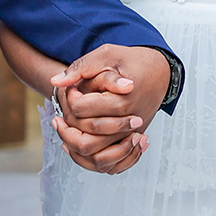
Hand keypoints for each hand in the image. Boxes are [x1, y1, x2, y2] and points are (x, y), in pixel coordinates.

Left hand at [50, 44, 170, 175]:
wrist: (160, 71)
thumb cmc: (133, 61)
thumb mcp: (107, 54)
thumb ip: (81, 68)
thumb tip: (55, 81)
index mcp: (121, 100)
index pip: (82, 109)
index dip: (70, 98)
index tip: (71, 89)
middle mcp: (127, 122)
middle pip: (86, 139)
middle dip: (66, 128)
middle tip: (60, 115)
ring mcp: (130, 134)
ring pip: (96, 157)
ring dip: (75, 146)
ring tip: (65, 129)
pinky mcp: (131, 139)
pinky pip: (110, 161)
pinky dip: (90, 157)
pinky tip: (76, 142)